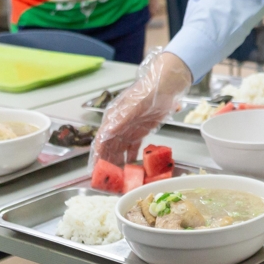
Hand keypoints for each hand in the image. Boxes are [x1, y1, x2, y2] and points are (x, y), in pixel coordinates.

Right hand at [90, 51, 191, 167]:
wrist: (167, 82)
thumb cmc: (149, 90)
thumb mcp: (134, 105)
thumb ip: (120, 119)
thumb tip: (105, 133)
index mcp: (113, 118)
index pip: (101, 141)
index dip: (97, 156)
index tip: (95, 171)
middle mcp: (119, 125)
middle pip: (109, 148)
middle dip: (107, 164)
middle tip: (108, 181)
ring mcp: (130, 128)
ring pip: (120, 150)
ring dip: (119, 163)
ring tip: (119, 178)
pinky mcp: (142, 131)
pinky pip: (133, 147)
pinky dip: (132, 157)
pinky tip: (132, 167)